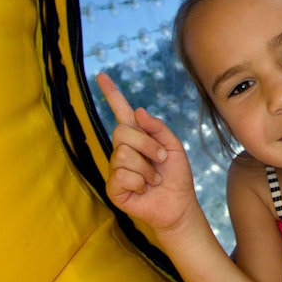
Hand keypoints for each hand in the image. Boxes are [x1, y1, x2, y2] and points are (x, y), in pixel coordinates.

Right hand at [97, 73, 198, 234]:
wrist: (179, 205)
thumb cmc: (176, 176)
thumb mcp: (173, 147)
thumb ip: (158, 128)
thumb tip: (138, 112)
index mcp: (137, 137)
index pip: (121, 112)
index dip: (112, 94)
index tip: (102, 76)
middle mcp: (122, 151)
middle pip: (122, 132)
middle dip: (147, 145)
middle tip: (161, 160)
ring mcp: (116, 170)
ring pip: (123, 155)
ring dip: (147, 168)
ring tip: (154, 179)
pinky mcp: (114, 188)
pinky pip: (122, 175)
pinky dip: (140, 182)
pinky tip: (143, 190)